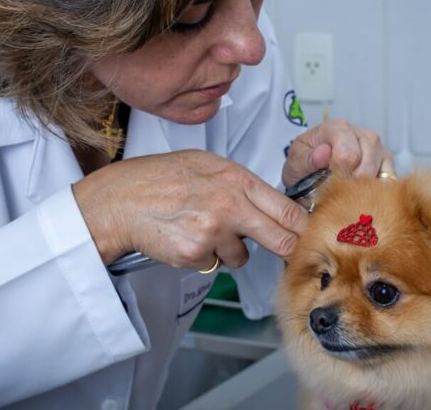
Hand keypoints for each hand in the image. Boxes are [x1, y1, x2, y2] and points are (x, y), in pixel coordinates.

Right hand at [72, 150, 308, 269]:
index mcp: (236, 180)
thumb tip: (274, 204)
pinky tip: (186, 237)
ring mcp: (213, 232)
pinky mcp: (196, 255)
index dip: (303, 226)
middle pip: (281, 240)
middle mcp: (229, 206)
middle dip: (286, 248)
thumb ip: (241, 184)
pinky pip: (215, 264)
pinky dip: (205, 257)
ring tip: (203, 229)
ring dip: (231, 250)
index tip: (309, 233)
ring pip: (243, 257)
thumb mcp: (207, 165)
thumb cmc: (160, 178)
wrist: (121, 200)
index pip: (288, 210)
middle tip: (284, 250)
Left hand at [282, 119, 393, 187]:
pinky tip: (361, 195)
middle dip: (351, 183)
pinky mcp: (388, 164)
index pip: (348, 154)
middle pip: (367, 164)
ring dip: (364, 189)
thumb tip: (323, 154)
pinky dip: (376, 192)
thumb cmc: (303, 168)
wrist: (309, 178)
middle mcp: (362, 134)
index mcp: (337, 128)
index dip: (340, 173)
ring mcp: (378, 148)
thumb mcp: (296, 164)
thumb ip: (307, 159)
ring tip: (347, 193)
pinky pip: (390, 181)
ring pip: (381, 173)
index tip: (329, 182)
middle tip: (338, 190)